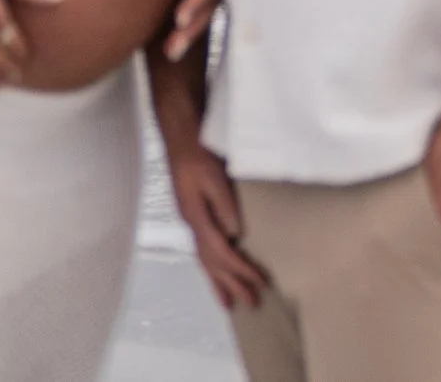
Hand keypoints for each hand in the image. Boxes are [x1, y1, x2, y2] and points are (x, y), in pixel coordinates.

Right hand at [167, 135, 266, 308]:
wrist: (181, 135)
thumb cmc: (199, 152)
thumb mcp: (215, 176)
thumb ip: (224, 205)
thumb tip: (234, 234)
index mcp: (197, 218)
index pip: (222, 253)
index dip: (241, 270)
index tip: (260, 283)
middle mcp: (192, 224)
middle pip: (211, 263)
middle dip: (231, 285)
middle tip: (250, 304)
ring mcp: (191, 219)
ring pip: (204, 259)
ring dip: (218, 281)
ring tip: (228, 302)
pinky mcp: (194, 212)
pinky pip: (203, 248)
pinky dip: (211, 264)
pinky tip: (217, 269)